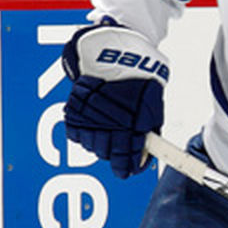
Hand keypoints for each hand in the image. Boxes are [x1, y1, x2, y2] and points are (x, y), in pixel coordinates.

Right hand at [62, 24, 168, 178]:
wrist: (117, 55)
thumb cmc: (141, 82)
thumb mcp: (153, 109)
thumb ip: (149, 135)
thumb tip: (146, 156)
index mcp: (132, 129)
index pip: (127, 161)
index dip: (127, 168)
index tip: (127, 171)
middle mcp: (109, 127)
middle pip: (107, 155)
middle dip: (114, 155)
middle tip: (119, 148)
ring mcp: (90, 120)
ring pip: (91, 146)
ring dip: (99, 143)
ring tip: (107, 130)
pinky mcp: (74, 112)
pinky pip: (76, 134)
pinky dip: (84, 132)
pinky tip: (94, 123)